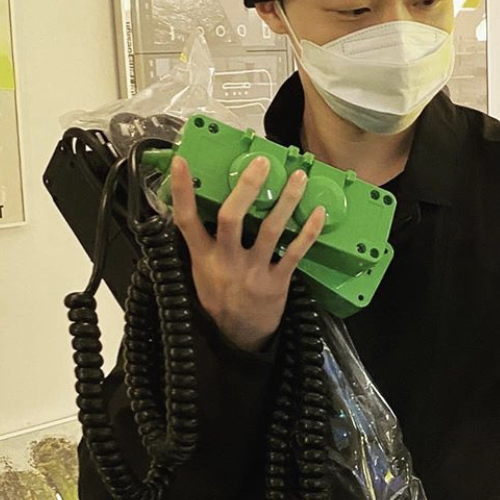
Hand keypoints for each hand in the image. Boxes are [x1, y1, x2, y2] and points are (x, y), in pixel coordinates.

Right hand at [170, 154, 325, 352]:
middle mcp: (226, 261)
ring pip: (269, 230)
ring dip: (285, 201)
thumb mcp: (200, 273)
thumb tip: (197, 207)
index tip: (181, 162)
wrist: (239, 338)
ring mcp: (252, 272)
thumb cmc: (221, 299)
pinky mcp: (276, 282)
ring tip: (299, 177)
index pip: (186, 220)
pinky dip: (308, 232)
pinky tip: (318, 212)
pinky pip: (294, 253)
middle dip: (246, 187)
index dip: (182, 191)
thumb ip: (201, 243)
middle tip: (260, 162)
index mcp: (202, 257)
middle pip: (231, 218)